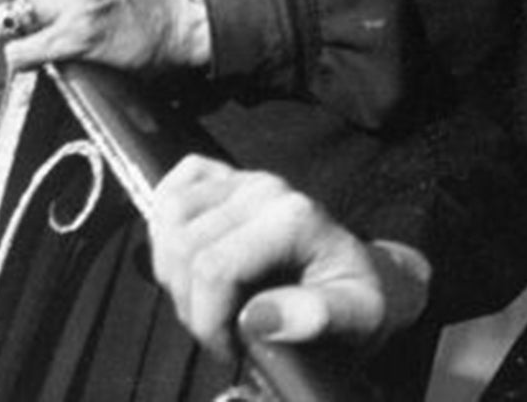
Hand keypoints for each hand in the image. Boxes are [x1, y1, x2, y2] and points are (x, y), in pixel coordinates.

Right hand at [150, 156, 430, 366]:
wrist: (360, 275)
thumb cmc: (357, 299)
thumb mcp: (356, 319)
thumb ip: (316, 318)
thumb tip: (257, 317)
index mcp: (295, 219)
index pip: (214, 268)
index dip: (209, 321)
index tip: (229, 348)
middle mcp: (266, 190)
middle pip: (184, 248)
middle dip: (191, 304)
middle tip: (219, 329)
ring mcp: (244, 180)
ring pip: (169, 217)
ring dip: (172, 269)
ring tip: (206, 299)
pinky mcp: (228, 179)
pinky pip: (176, 182)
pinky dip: (166, 220)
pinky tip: (188, 255)